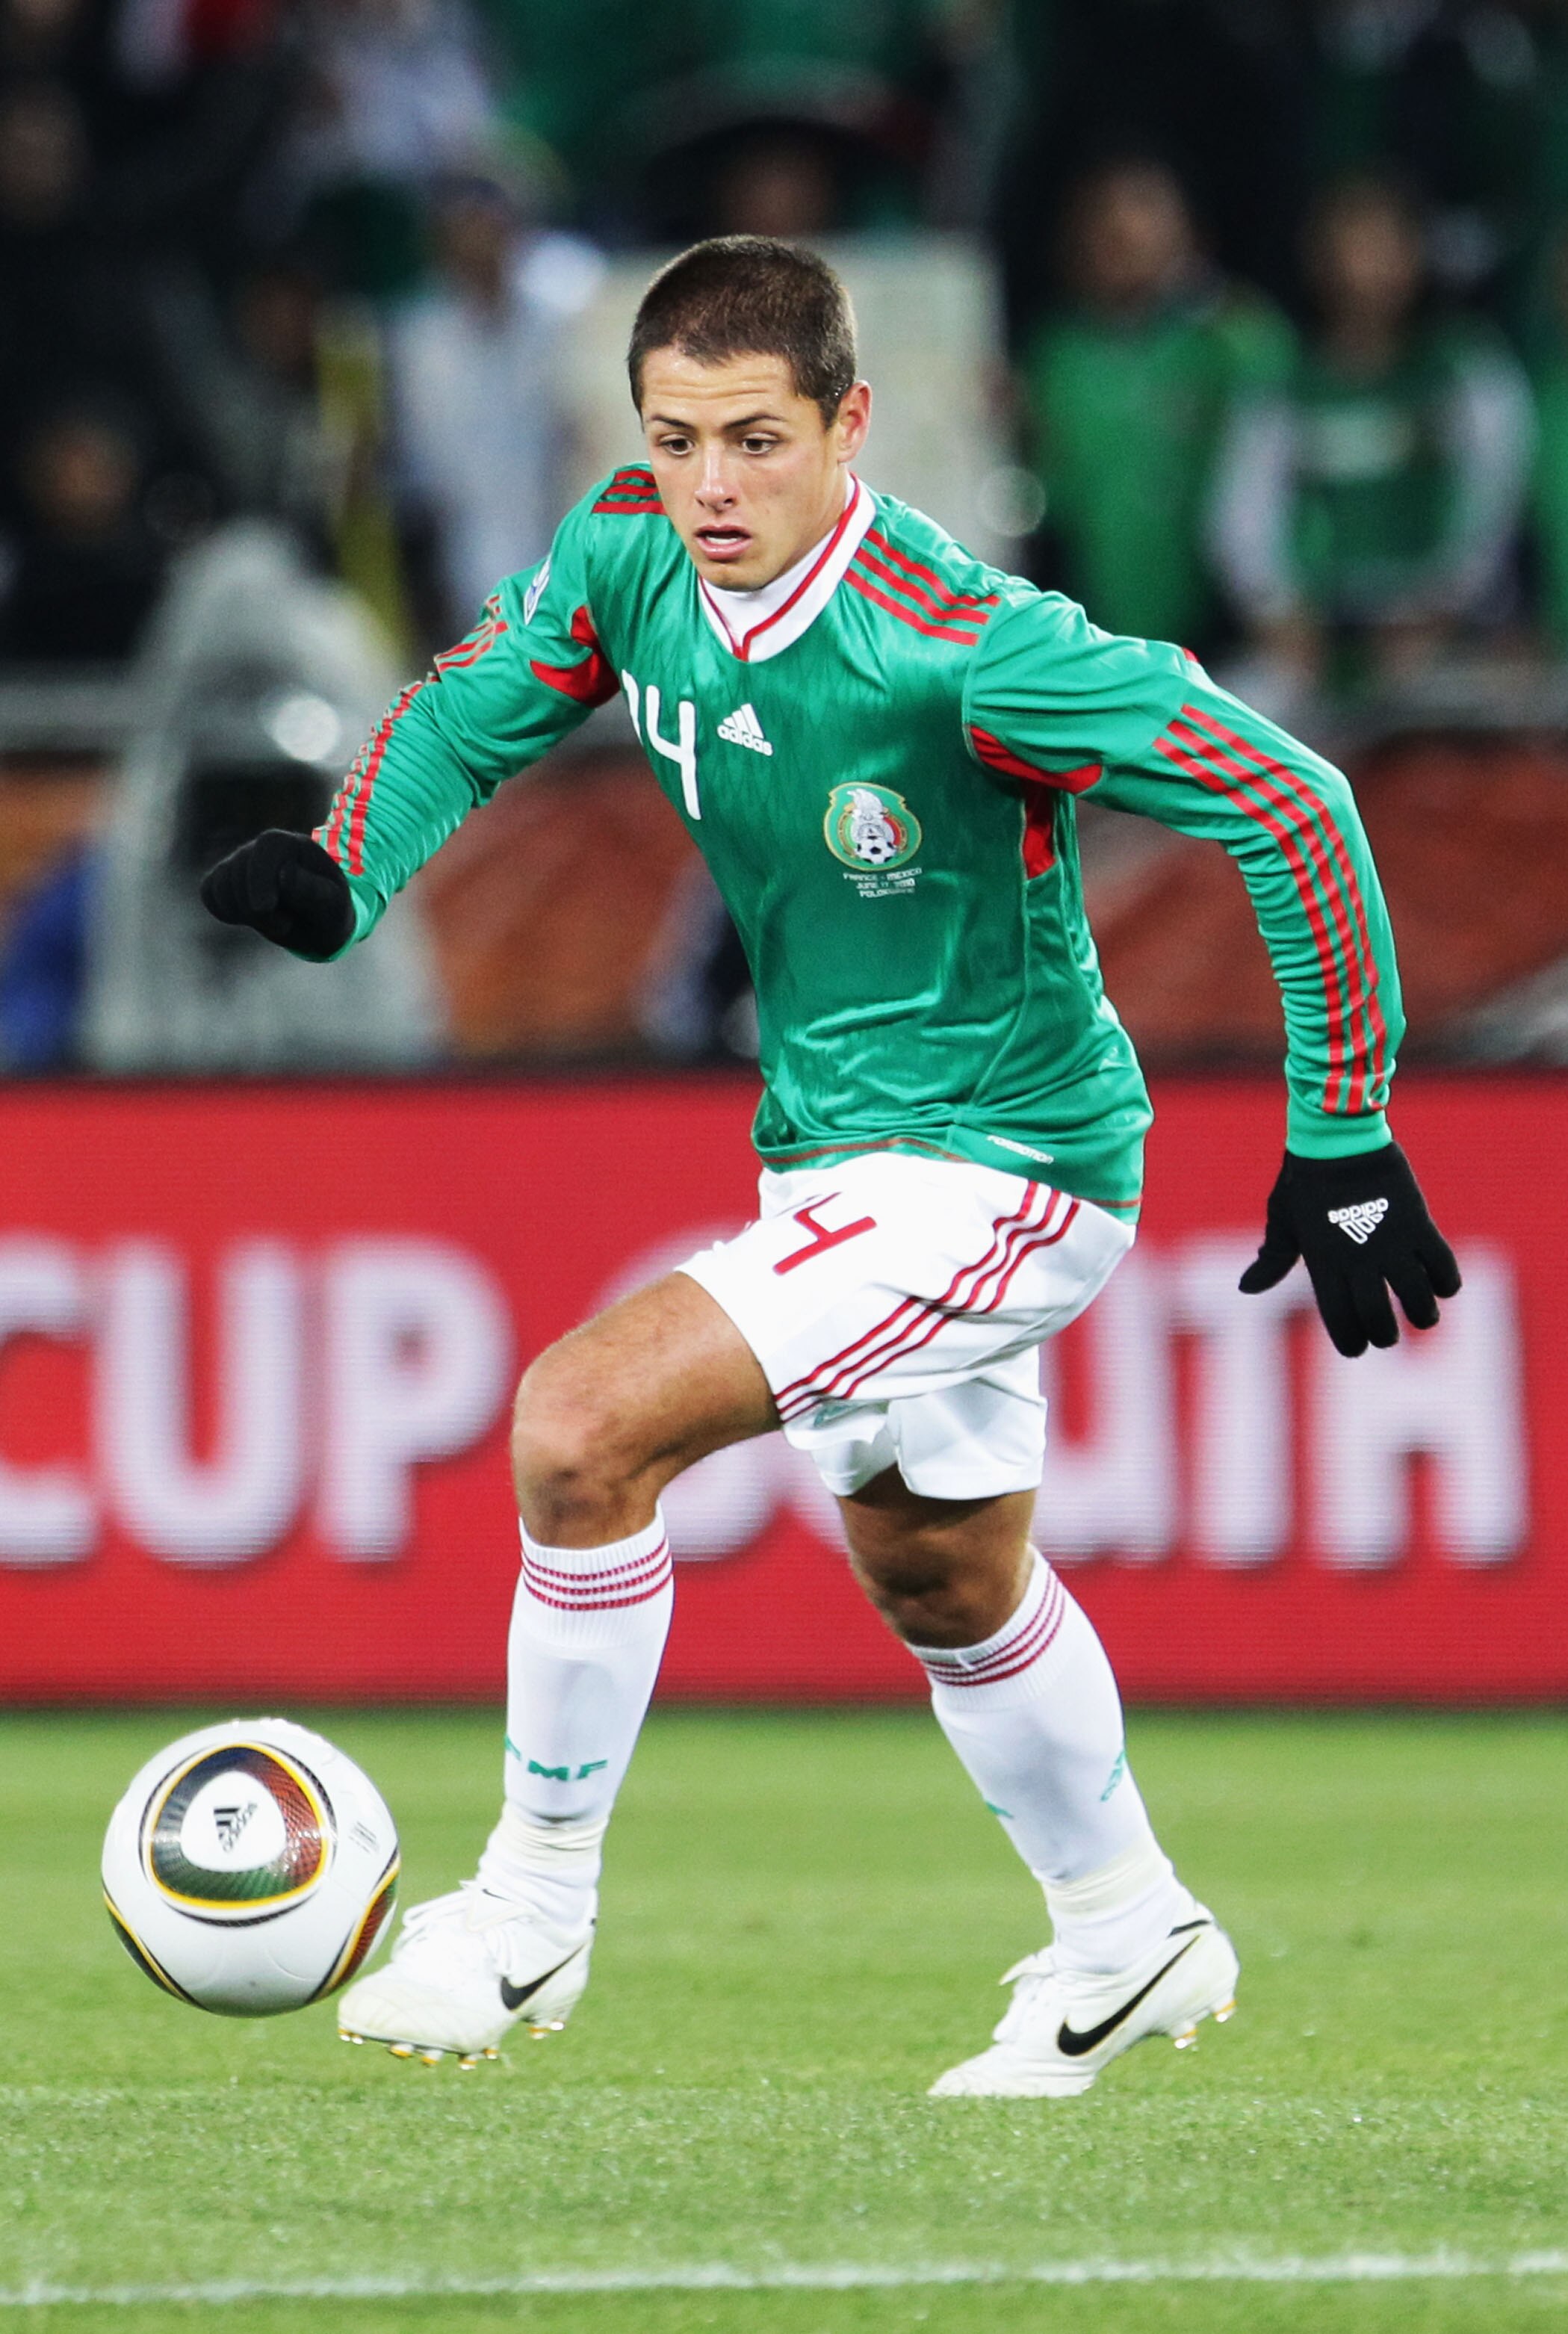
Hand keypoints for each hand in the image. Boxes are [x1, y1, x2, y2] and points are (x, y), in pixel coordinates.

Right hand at [199, 830, 353, 961]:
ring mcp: (239, 863)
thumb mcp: (333, 904)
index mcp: (290, 844)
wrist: (317, 924)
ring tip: (273, 920)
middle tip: (285, 924)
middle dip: (257, 909)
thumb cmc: (329, 911)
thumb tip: (284, 874)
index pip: (266, 849)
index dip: (260, 879)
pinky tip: (248, 918)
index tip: (265, 908)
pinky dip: (224, 911)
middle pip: (239, 872)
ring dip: (244, 915)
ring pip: (220, 885)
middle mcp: (260, 847)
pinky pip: (209, 894)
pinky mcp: (224, 880)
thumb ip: (312, 890)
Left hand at [1239, 1141, 1460, 1357]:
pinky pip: (1442, 1264)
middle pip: (1380, 1318)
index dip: (1351, 1342)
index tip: (1357, 1348)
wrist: (1336, 1136)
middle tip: (1388, 1336)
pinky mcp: (1417, 1223)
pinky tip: (1441, 1284)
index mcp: (1324, 1264)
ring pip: (1418, 1298)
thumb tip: (1247, 1288)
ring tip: (1423, 1316)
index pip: (1340, 1321)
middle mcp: (1359, 1259)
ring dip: (1423, 1314)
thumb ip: (1271, 1259)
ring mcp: (1391, 1242)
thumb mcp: (1283, 1220)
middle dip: (1385, 1336)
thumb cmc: (1303, 1179)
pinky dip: (1446, 1281)